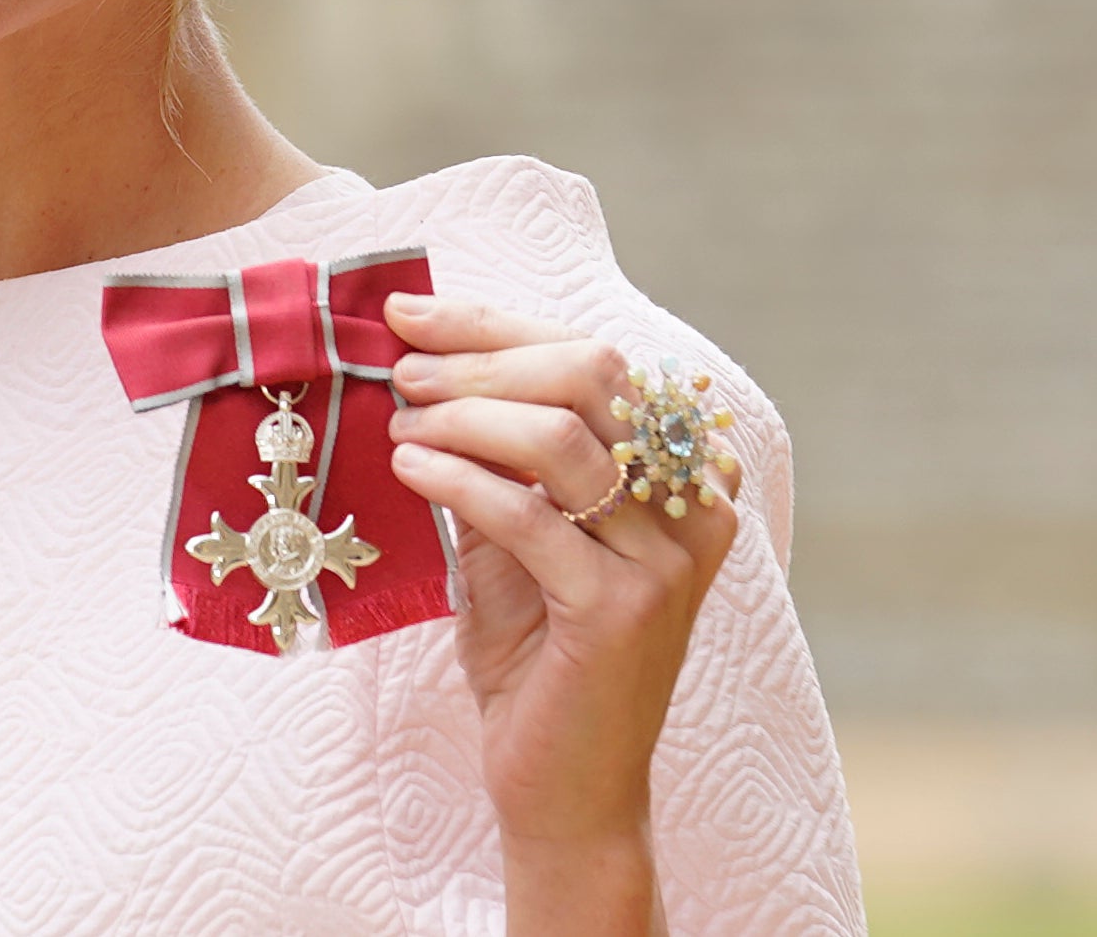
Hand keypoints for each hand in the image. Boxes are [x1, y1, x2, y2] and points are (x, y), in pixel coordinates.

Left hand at [384, 293, 736, 936]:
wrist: (563, 786)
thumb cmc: (537, 653)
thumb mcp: (515, 534)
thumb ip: (495, 454)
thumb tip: (418, 359)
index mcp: (683, 474)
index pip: (594, 359)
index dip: (494, 324)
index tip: (408, 311)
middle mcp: (695, 506)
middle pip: (587, 375)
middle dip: (478, 359)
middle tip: (401, 371)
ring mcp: (668, 560)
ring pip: (560, 437)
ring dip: (464, 414)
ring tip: (401, 421)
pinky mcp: (622, 610)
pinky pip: (527, 515)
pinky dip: (457, 478)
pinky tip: (408, 468)